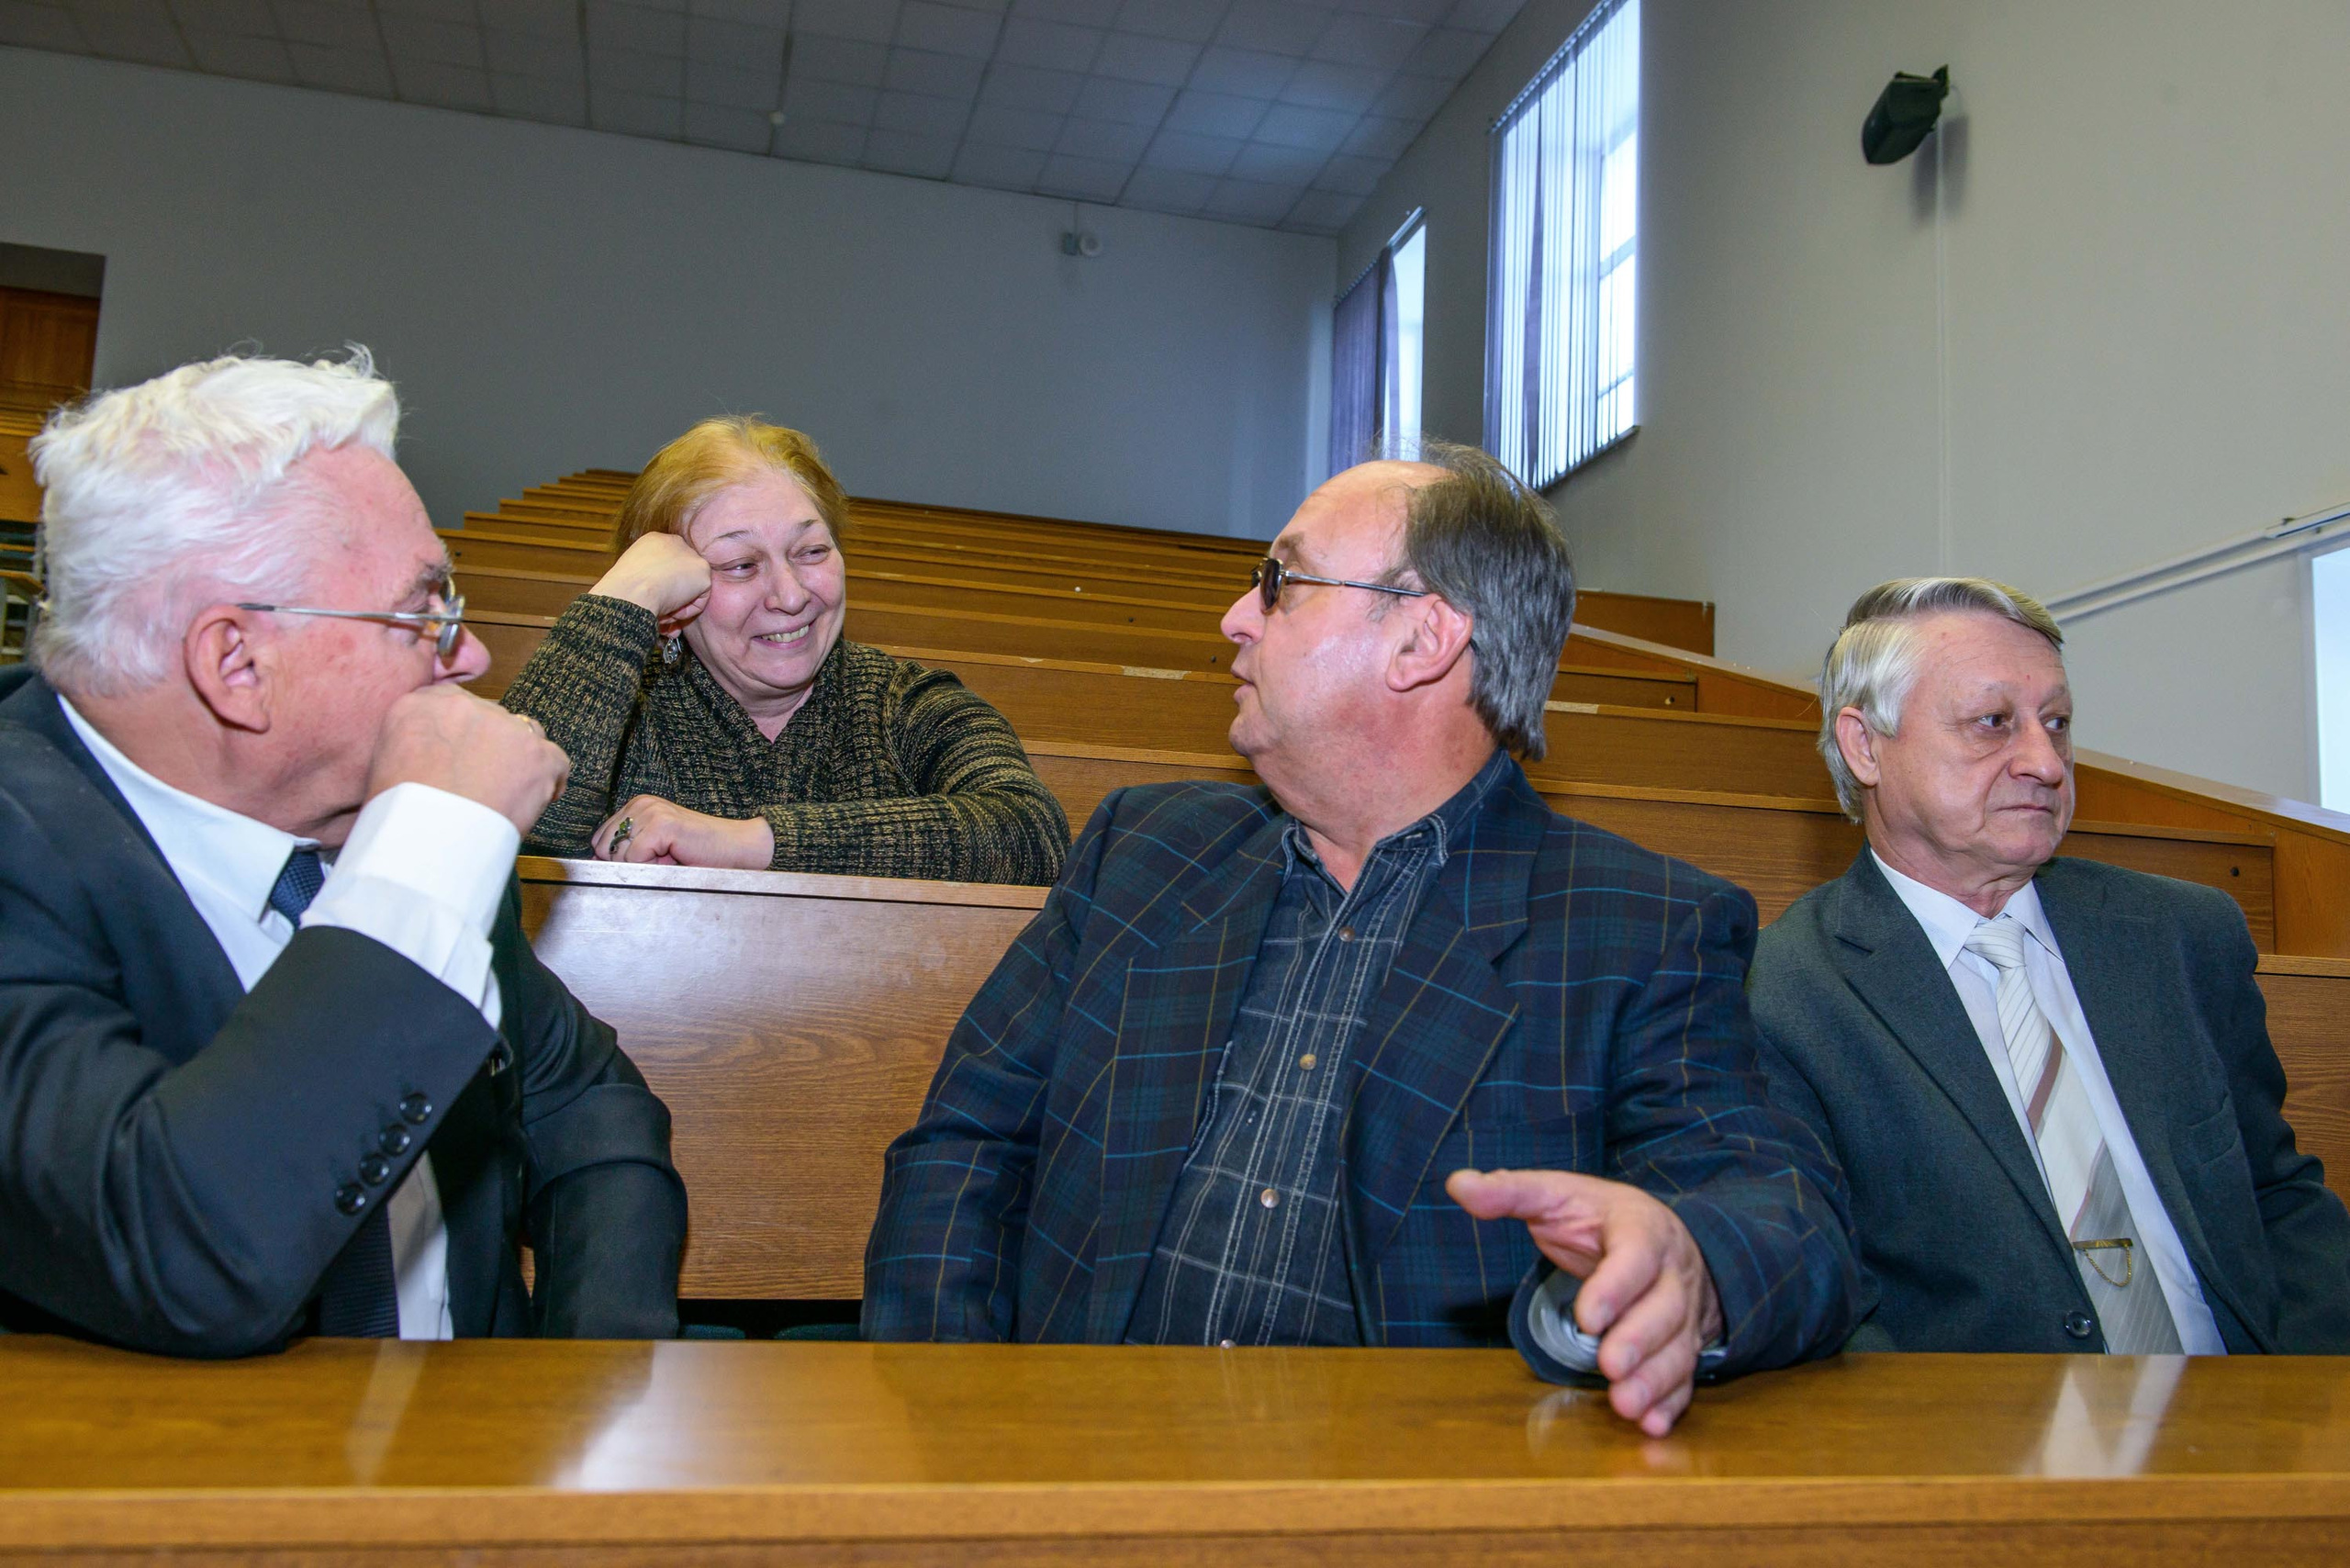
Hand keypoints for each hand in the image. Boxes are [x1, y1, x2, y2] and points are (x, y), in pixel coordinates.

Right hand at [369, 687, 570, 835]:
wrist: (427, 838)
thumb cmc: (400, 814)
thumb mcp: (385, 763)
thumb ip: (413, 742)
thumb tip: (435, 752)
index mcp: (421, 705)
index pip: (452, 705)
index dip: (463, 733)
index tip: (463, 755)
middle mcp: (466, 706)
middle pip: (490, 719)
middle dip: (490, 747)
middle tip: (481, 783)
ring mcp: (507, 727)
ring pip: (525, 734)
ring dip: (519, 760)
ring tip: (504, 794)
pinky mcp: (539, 754)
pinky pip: (556, 760)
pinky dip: (549, 782)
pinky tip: (530, 803)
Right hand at [591, 533, 712, 630]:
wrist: (631, 591)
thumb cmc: (623, 589)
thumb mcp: (632, 574)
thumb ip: (649, 576)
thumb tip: (659, 595)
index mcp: (654, 540)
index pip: (666, 566)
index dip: (661, 587)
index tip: (652, 599)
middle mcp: (675, 542)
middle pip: (680, 577)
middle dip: (673, 598)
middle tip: (660, 611)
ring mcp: (691, 555)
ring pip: (689, 590)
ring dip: (677, 606)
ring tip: (661, 611)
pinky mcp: (703, 570)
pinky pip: (699, 601)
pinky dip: (686, 612)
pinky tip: (671, 609)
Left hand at [593, 795, 773, 868]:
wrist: (737, 848)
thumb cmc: (700, 853)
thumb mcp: (655, 850)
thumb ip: (627, 851)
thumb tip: (593, 863)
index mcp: (637, 806)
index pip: (601, 839)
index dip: (618, 859)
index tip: (649, 860)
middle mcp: (640, 804)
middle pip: (603, 847)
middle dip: (626, 864)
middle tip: (661, 861)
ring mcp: (650, 811)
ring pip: (617, 855)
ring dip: (642, 867)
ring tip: (670, 859)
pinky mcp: (660, 824)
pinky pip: (634, 858)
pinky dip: (652, 868)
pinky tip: (674, 859)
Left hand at [1446, 1168, 1724, 1436]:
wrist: (1658, 1234)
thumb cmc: (1597, 1217)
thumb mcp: (1556, 1195)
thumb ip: (1511, 1192)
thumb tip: (1458, 1184)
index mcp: (1641, 1229)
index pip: (1636, 1257)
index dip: (1615, 1288)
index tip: (1586, 1318)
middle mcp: (1671, 1272)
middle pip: (1664, 1309)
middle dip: (1639, 1341)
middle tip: (1609, 1367)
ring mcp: (1682, 1311)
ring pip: (1678, 1347)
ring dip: (1655, 1380)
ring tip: (1625, 1406)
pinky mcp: (1683, 1342)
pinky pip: (1684, 1375)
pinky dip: (1671, 1402)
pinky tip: (1651, 1425)